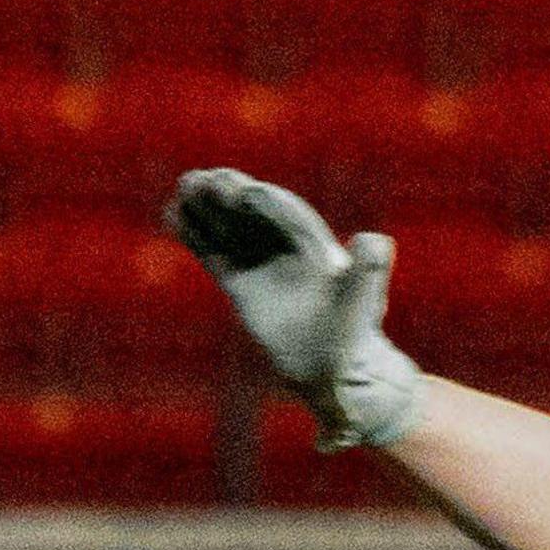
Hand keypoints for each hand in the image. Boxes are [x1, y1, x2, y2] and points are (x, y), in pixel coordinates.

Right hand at [162, 168, 427, 449]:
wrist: (338, 370)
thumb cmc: (352, 335)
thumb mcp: (363, 301)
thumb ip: (369, 271)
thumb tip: (376, 240)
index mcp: (315, 247)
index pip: (285, 214)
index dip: (262, 200)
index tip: (239, 190)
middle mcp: (288, 250)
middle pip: (253, 213)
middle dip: (228, 195)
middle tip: (201, 180)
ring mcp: (264, 266)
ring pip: (230, 229)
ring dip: (207, 208)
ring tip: (182, 188)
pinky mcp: (244, 285)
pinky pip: (216, 254)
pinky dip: (197, 236)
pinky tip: (174, 215)